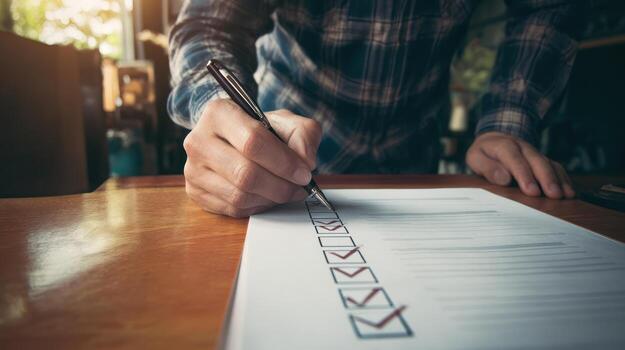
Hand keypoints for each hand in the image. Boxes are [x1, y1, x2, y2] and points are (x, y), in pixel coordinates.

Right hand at [183, 99, 321, 216]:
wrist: (233, 138)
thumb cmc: (261, 129)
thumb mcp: (287, 121)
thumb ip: (304, 135)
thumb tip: (305, 162)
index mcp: (219, 113)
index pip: (253, 142)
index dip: (284, 162)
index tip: (304, 173)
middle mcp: (198, 140)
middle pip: (245, 174)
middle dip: (280, 186)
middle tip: (300, 188)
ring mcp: (193, 168)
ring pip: (239, 196)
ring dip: (271, 198)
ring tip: (287, 191)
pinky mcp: (195, 192)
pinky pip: (232, 209)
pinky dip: (257, 206)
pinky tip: (268, 196)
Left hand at [466, 132, 574, 198]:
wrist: (494, 139)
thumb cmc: (484, 154)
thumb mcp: (475, 158)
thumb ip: (487, 167)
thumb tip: (503, 179)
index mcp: (504, 146)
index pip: (515, 159)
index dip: (524, 175)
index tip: (531, 191)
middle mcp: (522, 147)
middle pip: (537, 161)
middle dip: (546, 178)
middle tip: (553, 195)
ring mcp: (534, 153)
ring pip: (549, 164)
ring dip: (558, 180)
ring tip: (565, 196)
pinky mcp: (542, 159)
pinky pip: (556, 167)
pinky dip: (564, 179)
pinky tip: (570, 193)